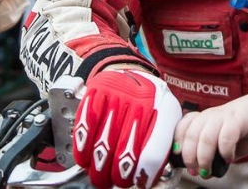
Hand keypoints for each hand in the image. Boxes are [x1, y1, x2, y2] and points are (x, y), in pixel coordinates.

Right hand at [73, 69, 180, 187]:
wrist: (129, 70)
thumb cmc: (149, 99)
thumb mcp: (165, 116)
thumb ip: (162, 143)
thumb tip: (152, 175)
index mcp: (162, 110)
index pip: (152, 154)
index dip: (143, 175)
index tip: (139, 182)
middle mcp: (140, 101)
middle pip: (125, 153)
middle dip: (119, 176)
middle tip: (117, 181)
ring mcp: (116, 96)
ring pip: (102, 144)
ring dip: (99, 168)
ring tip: (100, 176)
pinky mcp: (96, 91)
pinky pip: (85, 126)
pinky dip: (82, 148)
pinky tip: (84, 158)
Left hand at [173, 92, 247, 177]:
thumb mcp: (225, 141)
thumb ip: (215, 153)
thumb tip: (202, 170)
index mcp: (206, 118)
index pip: (182, 128)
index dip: (178, 145)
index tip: (181, 161)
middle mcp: (211, 115)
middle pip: (190, 135)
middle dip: (190, 157)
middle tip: (196, 170)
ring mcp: (224, 116)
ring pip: (205, 137)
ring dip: (204, 157)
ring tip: (209, 169)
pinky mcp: (238, 119)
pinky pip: (225, 136)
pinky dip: (225, 151)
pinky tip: (229, 157)